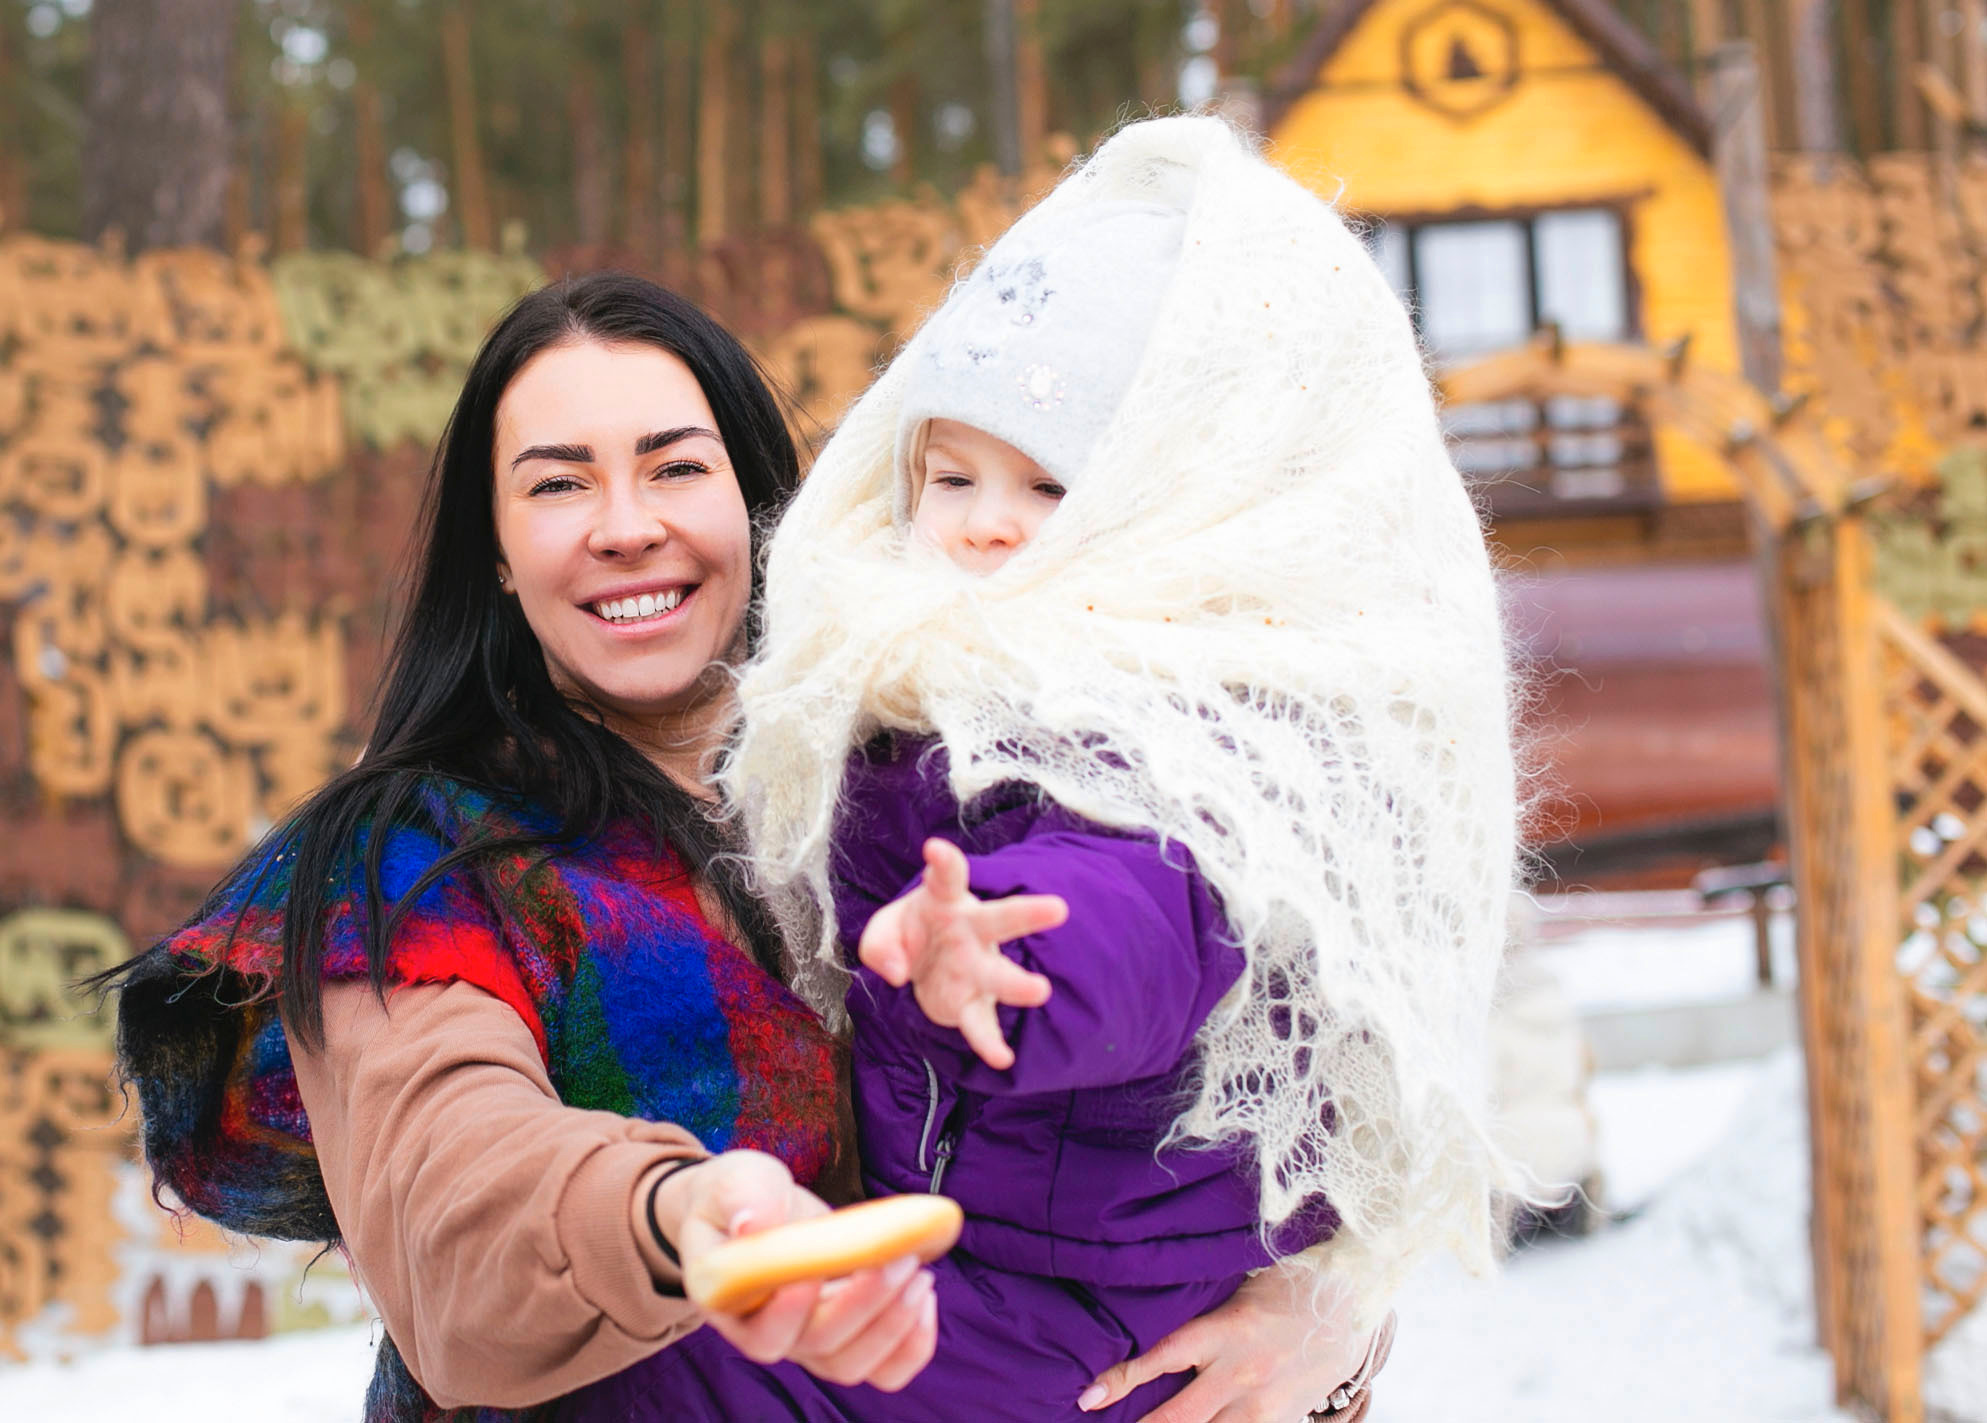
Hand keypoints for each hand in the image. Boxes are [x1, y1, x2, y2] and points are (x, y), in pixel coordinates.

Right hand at [655, 1150, 939, 1390]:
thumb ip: (742, 1197)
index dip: (789, 1315)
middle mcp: (770, 1333)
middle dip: (865, 1304)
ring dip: (895, 1324)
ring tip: (919, 1273)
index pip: (760, 1334)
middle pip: (820, 1346)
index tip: (813, 1275)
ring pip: (854, 1364)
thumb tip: (752, 1223)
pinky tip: (925, 1294)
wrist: (750, 1208)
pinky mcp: (847, 1336)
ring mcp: (810, 1341)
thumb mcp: (732, 1181)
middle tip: (899, 1257)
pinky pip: (885, 1369)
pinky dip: (913, 1344)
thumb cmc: (736, 1196)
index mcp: (732, 1304)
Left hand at [857, 837, 1064, 1069]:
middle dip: (1027, 913)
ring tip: (1041, 991)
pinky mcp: (971, 1004)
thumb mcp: (882, 933)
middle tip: (1058, 908)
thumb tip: (898, 973)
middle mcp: (971, 932)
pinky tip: (1002, 1059)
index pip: (947, 877)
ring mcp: (976, 968)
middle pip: (1001, 919)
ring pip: (1000, 974)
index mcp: (944, 901)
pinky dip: (990, 1042)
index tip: (935, 850)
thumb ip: (879, 946)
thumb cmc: (908, 934)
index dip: (943, 862)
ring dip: (1017, 984)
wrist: (922, 965)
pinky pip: (982, 1024)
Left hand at [1075, 1260, 1379, 1422]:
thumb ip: (1197, 1312)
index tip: (1087, 1398)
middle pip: (1178, 1418)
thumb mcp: (1236, 1289)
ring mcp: (1261, 1406)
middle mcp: (1240, 1373)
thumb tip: (1141, 1317)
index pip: (1162, 1359)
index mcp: (1225, 1331)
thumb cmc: (1282, 1288)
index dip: (1122, 1379)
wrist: (1348, 1309)